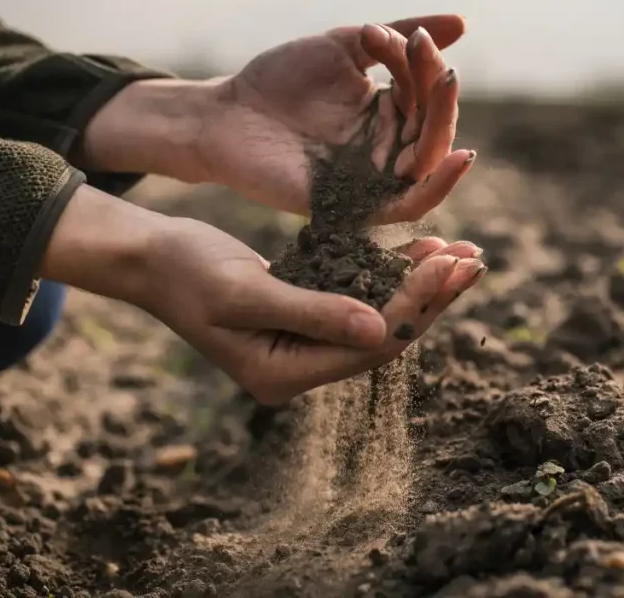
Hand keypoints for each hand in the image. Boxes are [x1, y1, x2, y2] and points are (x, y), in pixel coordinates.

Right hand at [41, 186, 486, 404]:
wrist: (150, 256)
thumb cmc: (185, 272)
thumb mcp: (245, 293)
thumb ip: (313, 312)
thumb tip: (381, 329)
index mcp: (285, 374)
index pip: (370, 345)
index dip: (416, 306)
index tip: (452, 265)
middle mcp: (299, 365)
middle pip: (383, 334)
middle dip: (430, 296)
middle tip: (474, 258)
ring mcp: (302, 341)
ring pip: (377, 314)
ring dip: (417, 283)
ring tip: (461, 251)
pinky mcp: (304, 311)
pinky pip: (358, 296)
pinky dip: (388, 272)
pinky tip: (419, 248)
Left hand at [80, 15, 473, 224]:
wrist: (225, 114)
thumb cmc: (278, 79)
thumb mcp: (344, 45)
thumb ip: (396, 38)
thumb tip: (462, 22)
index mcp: (387, 114)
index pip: (425, 94)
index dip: (425, 65)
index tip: (408, 36)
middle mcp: (387, 150)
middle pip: (435, 130)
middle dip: (440, 93)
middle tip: (434, 61)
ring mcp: (373, 180)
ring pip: (429, 163)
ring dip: (444, 124)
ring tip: (444, 83)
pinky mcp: (357, 208)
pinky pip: (409, 206)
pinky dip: (437, 187)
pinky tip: (457, 158)